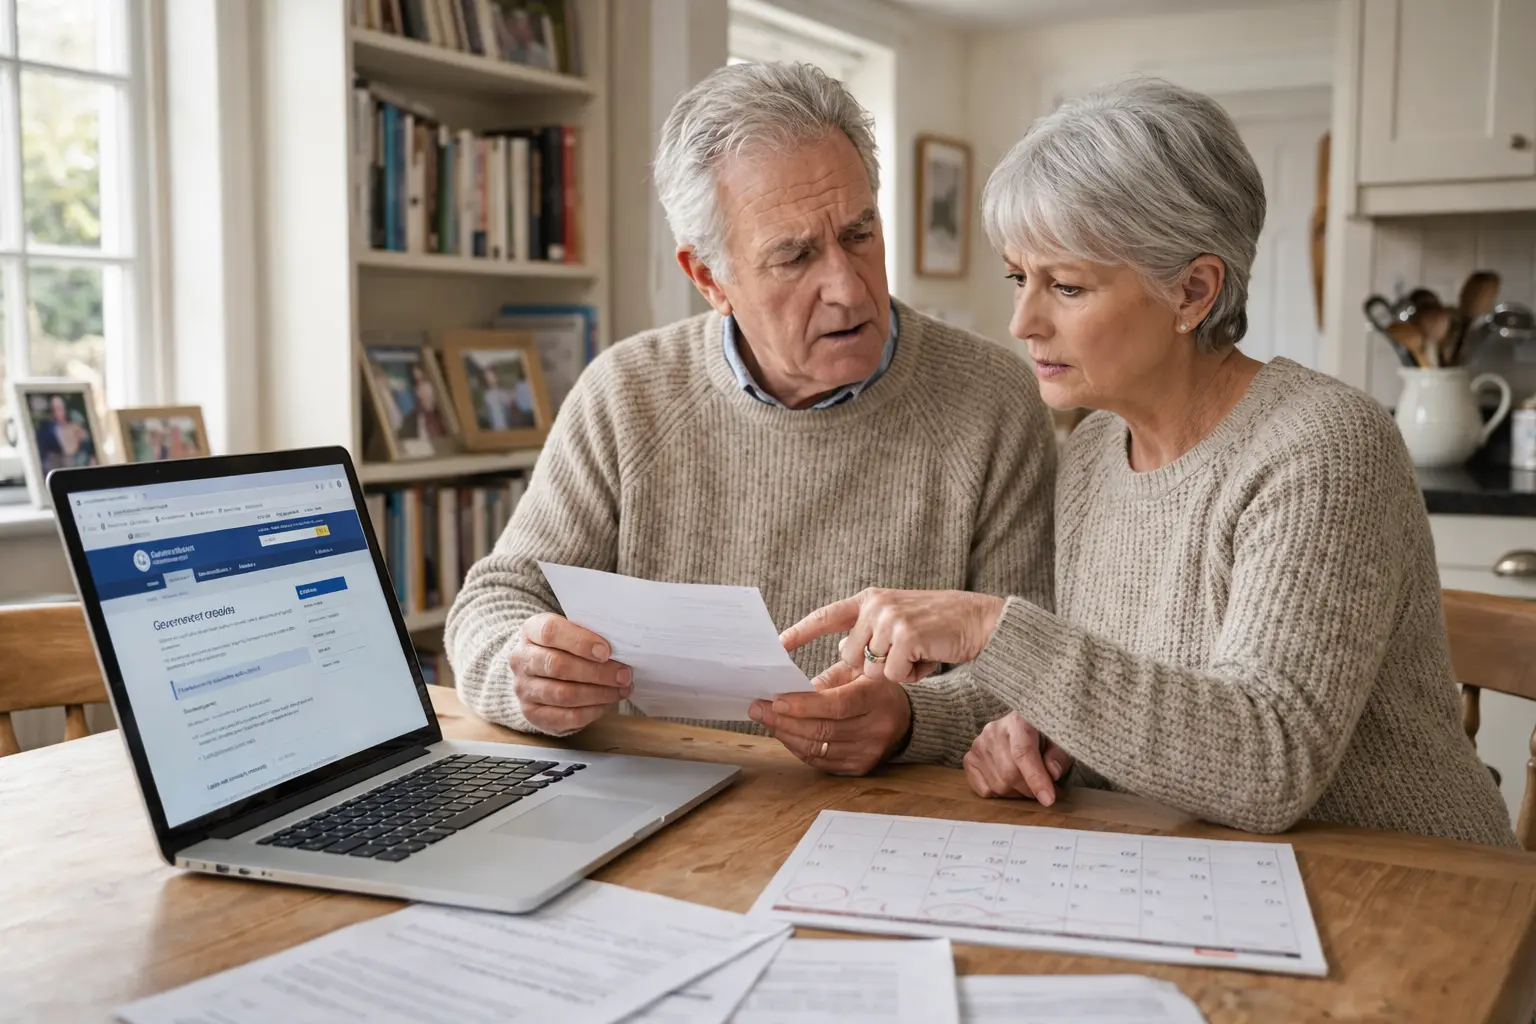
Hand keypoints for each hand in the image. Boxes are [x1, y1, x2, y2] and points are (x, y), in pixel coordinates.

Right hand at [509, 613, 631, 732]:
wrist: (539, 669)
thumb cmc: (563, 646)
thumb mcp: (571, 630)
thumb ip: (589, 634)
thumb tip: (621, 646)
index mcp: (531, 632)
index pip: (550, 632)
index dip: (580, 642)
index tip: (606, 651)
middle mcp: (521, 660)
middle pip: (558, 666)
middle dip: (597, 672)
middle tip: (623, 674)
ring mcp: (524, 689)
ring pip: (564, 694)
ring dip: (599, 693)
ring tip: (621, 689)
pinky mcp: (533, 713)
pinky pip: (566, 716)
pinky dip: (592, 711)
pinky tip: (606, 702)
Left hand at [748, 664, 912, 774]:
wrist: (903, 716)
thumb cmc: (873, 687)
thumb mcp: (856, 671)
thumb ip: (825, 681)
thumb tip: (788, 693)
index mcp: (877, 697)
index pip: (837, 706)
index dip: (803, 706)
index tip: (776, 701)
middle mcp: (877, 728)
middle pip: (822, 730)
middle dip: (784, 721)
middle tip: (758, 709)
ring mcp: (869, 752)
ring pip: (817, 749)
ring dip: (786, 735)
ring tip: (766, 720)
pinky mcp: (860, 767)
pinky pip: (820, 762)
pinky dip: (798, 748)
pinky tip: (784, 734)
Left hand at [781, 589, 1006, 683]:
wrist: (979, 621)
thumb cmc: (938, 629)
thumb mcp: (897, 627)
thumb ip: (867, 639)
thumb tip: (834, 665)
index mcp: (870, 600)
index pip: (827, 616)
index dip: (802, 631)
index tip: (778, 644)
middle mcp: (875, 605)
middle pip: (850, 657)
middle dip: (872, 668)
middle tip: (903, 656)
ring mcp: (889, 618)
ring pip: (871, 669)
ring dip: (896, 672)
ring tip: (919, 654)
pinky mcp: (905, 635)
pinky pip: (893, 674)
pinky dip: (911, 675)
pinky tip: (927, 659)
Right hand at [963, 713, 1072, 805]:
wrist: (1021, 727)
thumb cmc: (1042, 736)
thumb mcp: (1058, 742)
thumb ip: (1058, 756)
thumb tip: (1053, 773)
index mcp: (1018, 721)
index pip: (1023, 752)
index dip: (1036, 778)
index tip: (1049, 799)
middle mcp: (993, 731)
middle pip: (1009, 773)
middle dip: (1030, 790)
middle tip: (1045, 790)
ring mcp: (978, 745)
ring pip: (998, 786)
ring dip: (1017, 793)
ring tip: (1028, 783)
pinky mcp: (970, 759)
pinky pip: (984, 790)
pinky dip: (1001, 794)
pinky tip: (1010, 782)